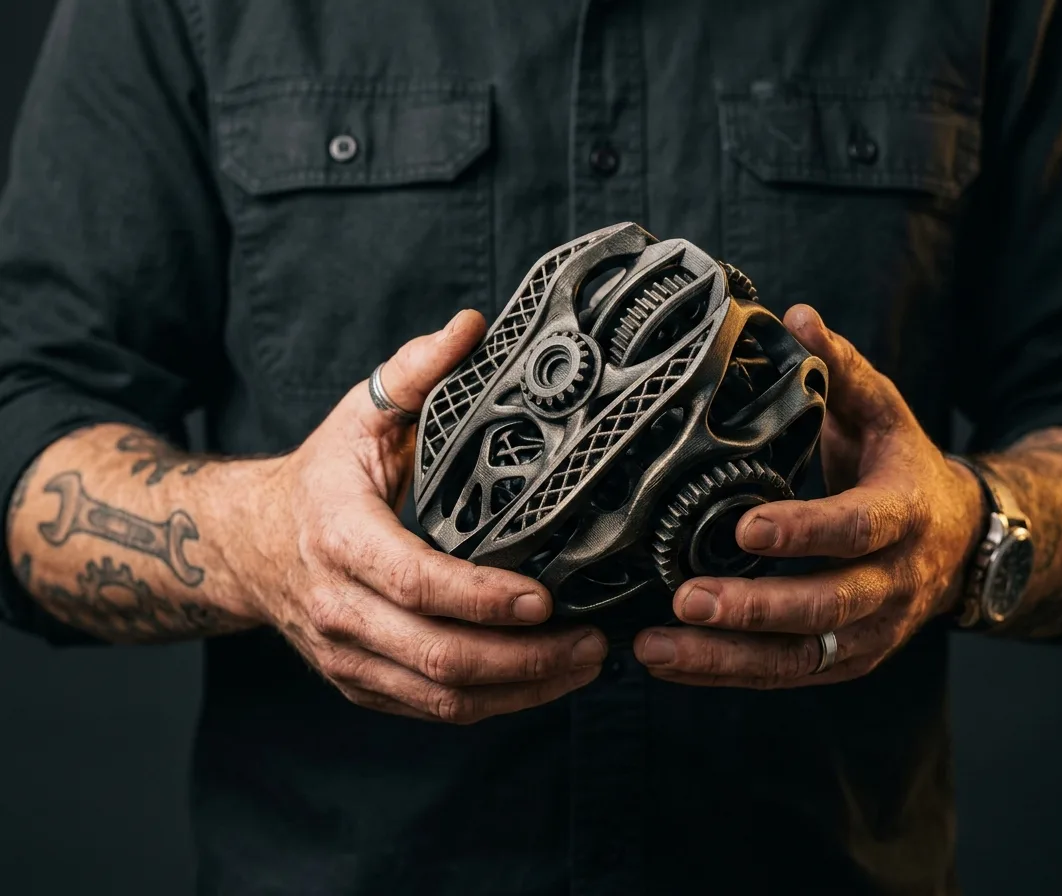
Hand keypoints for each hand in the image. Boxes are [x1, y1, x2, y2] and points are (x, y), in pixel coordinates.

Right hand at [237, 310, 606, 721]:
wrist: (248, 543)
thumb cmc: (320, 476)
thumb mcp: (358, 414)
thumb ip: (414, 372)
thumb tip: (472, 326)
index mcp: (342, 540)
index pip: (418, 583)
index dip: (483, 598)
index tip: (546, 599)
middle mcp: (340, 610)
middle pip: (440, 657)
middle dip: (525, 660)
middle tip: (592, 643)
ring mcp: (347, 657)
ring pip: (441, 698)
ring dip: (520, 691)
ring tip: (583, 665)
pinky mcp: (360, 684)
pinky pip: (431, 711)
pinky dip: (493, 705)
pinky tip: (542, 682)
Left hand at [632, 305, 983, 687]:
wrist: (962, 543)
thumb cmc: (904, 469)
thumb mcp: (884, 413)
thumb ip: (842, 370)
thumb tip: (797, 316)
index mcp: (904, 515)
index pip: (856, 528)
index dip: (805, 531)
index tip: (745, 527)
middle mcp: (892, 584)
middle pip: (825, 607)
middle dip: (754, 609)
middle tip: (686, 600)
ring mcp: (871, 632)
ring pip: (799, 657)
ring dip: (726, 657)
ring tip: (657, 648)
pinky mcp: (845, 661)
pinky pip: (785, 674)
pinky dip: (727, 673)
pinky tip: (670, 662)